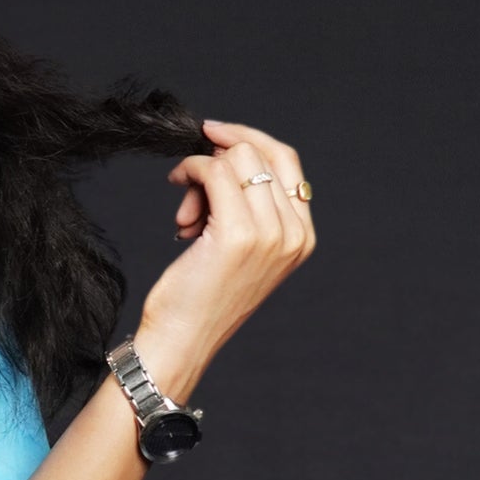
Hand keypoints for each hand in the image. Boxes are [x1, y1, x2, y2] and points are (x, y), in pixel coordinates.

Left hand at [135, 115, 315, 395]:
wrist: (182, 341)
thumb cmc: (201, 297)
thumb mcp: (238, 246)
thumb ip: (248, 204)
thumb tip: (223, 152)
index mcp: (301, 236)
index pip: (285, 160)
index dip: (246, 141)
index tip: (212, 139)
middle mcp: (293, 234)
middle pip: (261, 153)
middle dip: (220, 157)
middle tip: (190, 183)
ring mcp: (270, 233)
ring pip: (238, 158)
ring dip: (200, 172)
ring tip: (185, 214)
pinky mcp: (239, 234)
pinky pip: (215, 171)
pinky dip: (191, 172)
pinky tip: (178, 198)